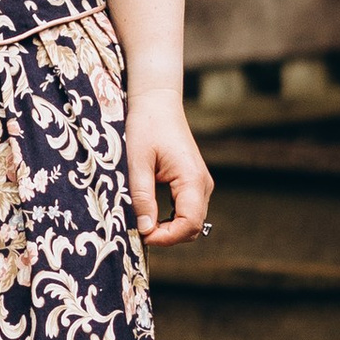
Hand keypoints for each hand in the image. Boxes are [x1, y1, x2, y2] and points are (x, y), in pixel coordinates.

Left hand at [125, 87, 211, 245]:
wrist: (157, 103)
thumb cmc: (146, 126)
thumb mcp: (137, 162)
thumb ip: (142, 196)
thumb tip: (145, 229)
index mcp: (192, 179)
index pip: (189, 223)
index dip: (167, 237)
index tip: (143, 235)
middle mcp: (202, 184)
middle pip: (193, 227)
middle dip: (167, 235)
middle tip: (139, 230)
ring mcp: (200, 184)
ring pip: (191, 221)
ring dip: (169, 228)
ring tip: (142, 221)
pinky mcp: (193, 182)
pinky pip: (187, 210)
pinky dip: (171, 218)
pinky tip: (151, 213)